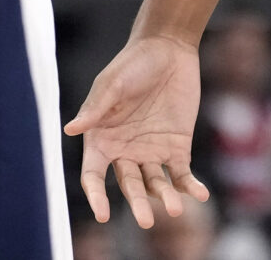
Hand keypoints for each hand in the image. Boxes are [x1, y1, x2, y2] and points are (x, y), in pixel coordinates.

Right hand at [63, 34, 208, 229]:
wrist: (168, 48)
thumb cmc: (133, 63)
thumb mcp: (113, 84)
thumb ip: (96, 108)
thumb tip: (70, 128)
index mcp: (101, 139)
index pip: (93, 175)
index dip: (96, 196)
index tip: (103, 215)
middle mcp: (124, 151)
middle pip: (129, 185)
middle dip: (137, 204)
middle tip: (146, 222)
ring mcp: (151, 151)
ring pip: (156, 184)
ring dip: (165, 197)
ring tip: (175, 207)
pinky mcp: (177, 147)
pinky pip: (182, 173)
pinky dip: (190, 186)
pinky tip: (200, 193)